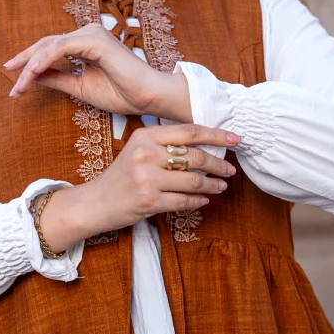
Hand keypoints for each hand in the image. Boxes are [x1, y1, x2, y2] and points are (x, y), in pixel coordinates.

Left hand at [4, 23, 191, 120]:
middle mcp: (87, 33)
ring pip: (50, 46)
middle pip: (46, 43)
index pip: (50, 48)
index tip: (13, 81)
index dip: (29, 63)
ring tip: (19, 85)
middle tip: (8, 79)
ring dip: (31, 66)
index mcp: (85, 43)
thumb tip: (31, 77)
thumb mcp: (79, 87)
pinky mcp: (94, 40)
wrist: (147, 97)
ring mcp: (91, 34)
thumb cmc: (121, 93)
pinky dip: (44, 60)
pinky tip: (32, 73)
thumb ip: (57, 78)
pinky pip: (61, 48)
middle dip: (24, 62)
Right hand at [38, 124, 239, 251]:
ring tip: (221, 186)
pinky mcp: (149, 201)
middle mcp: (145, 154)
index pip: (190, 132)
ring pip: (194, 181)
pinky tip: (204, 200)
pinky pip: (184, 201)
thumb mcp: (140, 150)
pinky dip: (198, 202)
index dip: (216, 134)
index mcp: (145, 136)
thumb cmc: (123, 175)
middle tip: (229, 169)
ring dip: (212, 185)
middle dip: (218, 164)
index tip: (235, 139)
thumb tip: (207, 143)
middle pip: (196, 157)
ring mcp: (146, 179)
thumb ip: (167, 144)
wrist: (97, 202)